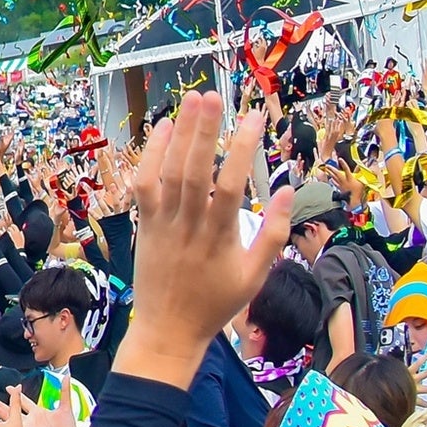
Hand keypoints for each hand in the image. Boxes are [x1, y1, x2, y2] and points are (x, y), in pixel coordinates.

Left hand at [115, 97, 285, 388]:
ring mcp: (162, 223)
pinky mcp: (143, 224)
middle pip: (194, 171)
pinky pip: (142, 185)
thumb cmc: (217, 303)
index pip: (231, 186)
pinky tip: (160, 128)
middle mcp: (188, 226)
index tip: (255, 117)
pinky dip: (149, 156)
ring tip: (192, 100)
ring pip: (167, 173)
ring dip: (178, 135)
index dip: (242, 149)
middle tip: (213, 95)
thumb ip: (273, 233)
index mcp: (220, 238)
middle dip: (203, 131)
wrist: (169, 330)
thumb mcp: (256, 276)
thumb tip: (284, 191)